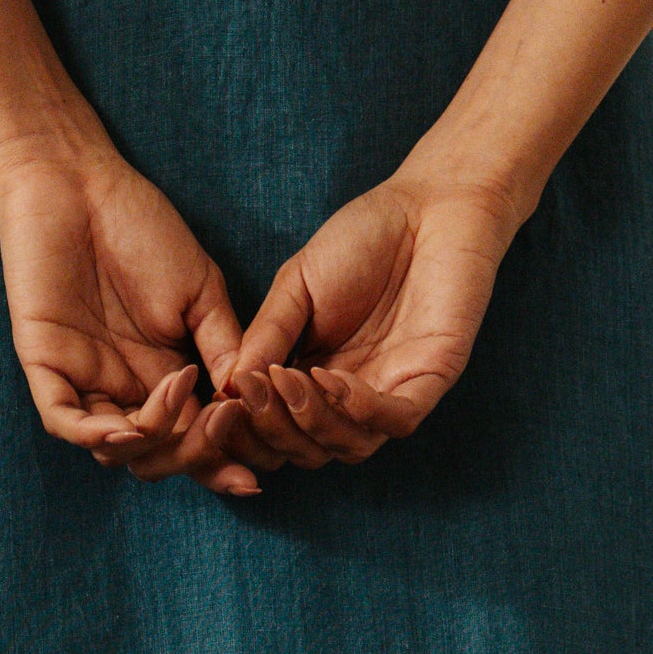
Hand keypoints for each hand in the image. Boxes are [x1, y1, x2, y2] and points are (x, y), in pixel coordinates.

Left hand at [0, 129, 261, 496]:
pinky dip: (98, 435)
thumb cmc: (140, 226)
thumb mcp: (200, 291)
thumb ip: (223, 345)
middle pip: (157, 454)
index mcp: (163, 374)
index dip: (219, 462)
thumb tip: (246, 399)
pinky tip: (131, 425)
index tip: (255, 476)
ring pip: (114, 450)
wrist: (80, 183)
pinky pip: (66, 423)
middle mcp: (123, 387)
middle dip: (193, 454)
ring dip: (153, 442)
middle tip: (223, 423)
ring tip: (183, 402)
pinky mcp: (45, 366)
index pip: (191, 437)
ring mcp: (83, 380)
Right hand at [223, 170, 520, 468]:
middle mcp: (351, 397)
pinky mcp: (431, 380)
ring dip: (311, 423)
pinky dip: (359, 410)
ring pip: (348, 447)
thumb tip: (228, 388)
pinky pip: (396, 421)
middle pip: (305, 450)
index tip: (220, 404)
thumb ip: (266, 335)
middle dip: (272, 428)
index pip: (273, 429)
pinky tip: (331, 378)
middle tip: (254, 389)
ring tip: (289, 381)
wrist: (431, 203)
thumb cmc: (364, 238)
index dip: (244, 430)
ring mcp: (392, 392)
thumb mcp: (295, 285)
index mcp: (314, 378)